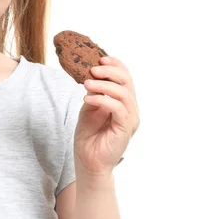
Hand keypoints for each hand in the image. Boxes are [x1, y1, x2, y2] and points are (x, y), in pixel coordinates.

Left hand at [74, 56, 139, 177]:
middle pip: (128, 82)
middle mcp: (131, 109)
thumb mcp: (89, 107)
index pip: (126, 78)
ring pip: (124, 94)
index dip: (116, 65)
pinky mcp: (125, 129)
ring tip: (87, 83)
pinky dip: (103, 100)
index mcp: (124, 102)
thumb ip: (94, 92)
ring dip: (104, 85)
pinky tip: (89, 98)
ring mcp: (130, 119)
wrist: (88, 160)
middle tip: (93, 69)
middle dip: (111, 71)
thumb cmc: (88, 135)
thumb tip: (91, 74)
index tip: (100, 59)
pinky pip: (119, 109)